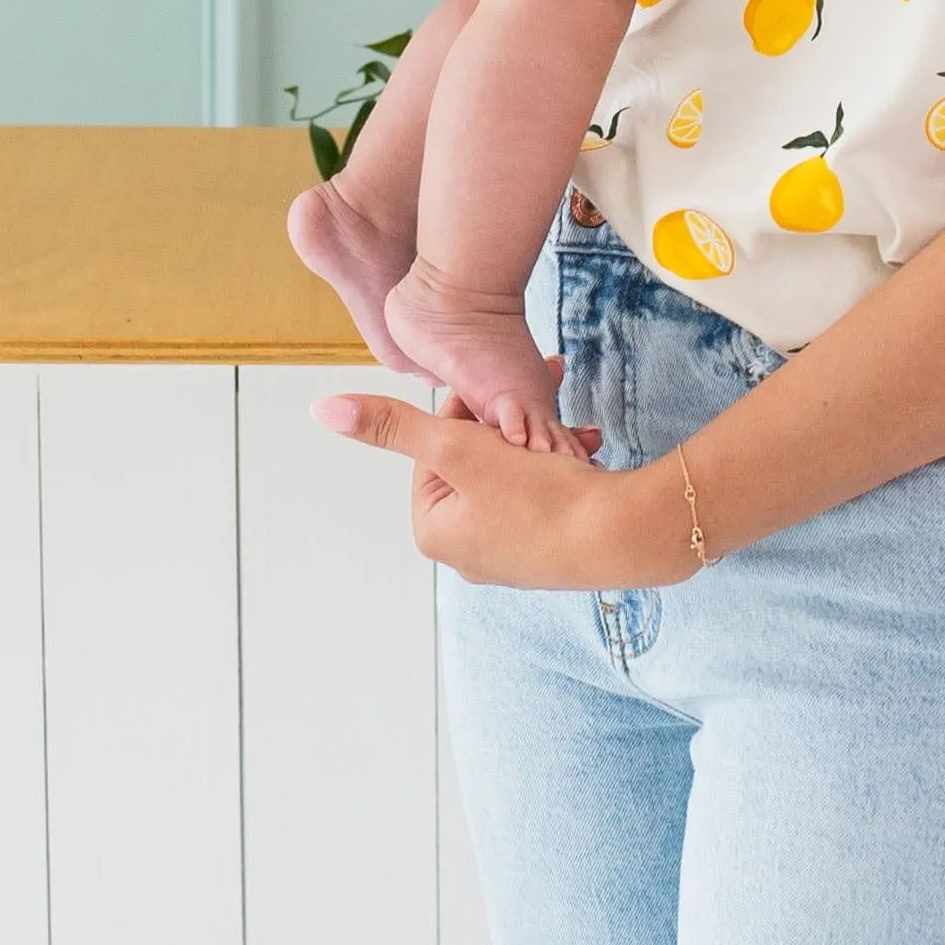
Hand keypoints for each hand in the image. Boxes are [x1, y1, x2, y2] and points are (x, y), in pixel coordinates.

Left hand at [315, 380, 694, 589]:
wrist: (620, 537)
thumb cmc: (538, 498)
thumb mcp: (460, 449)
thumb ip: (396, 424)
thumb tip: (323, 410)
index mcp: (434, 530)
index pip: (437, 444)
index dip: (472, 409)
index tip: (504, 389)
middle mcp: (464, 551)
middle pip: (476, 458)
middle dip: (511, 423)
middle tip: (541, 398)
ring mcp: (508, 555)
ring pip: (514, 471)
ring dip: (541, 441)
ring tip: (571, 431)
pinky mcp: (547, 550)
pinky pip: (543, 493)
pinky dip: (560, 467)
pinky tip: (584, 451)